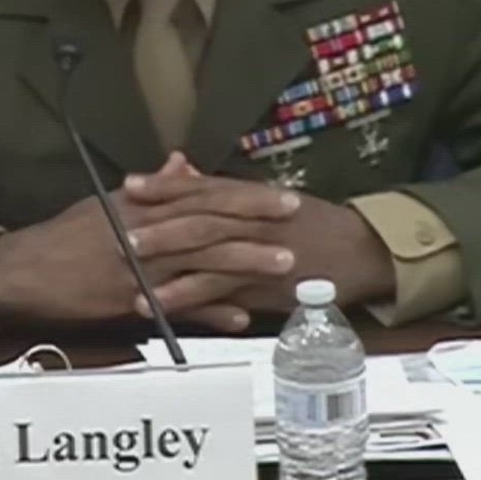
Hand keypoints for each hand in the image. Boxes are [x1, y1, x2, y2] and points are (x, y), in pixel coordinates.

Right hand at [0, 154, 293, 330]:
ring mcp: (139, 269)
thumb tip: (184, 164)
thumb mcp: (107, 203)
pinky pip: (178, 307)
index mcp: (140, 205)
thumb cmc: (65, 237)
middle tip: (294, 224)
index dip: (244, 195)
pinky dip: (211, 311)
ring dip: (243, 263)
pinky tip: (240, 317)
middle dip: (255, 223)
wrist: (23, 272)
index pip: (201, 193)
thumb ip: (153, 188)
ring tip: (282, 265)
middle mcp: (142, 232)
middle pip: (208, 223)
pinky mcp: (129, 302)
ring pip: (200, 262)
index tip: (280, 196)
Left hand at [123, 174, 395, 327]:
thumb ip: (231, 193)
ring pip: (204, 253)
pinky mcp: (265, 286)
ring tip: (127, 266)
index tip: (131, 184)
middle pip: (198, 216)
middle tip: (116, 224)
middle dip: (155, 221)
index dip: (166, 186)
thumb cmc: (320, 226)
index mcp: (255, 198)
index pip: (204, 187)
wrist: (364, 253)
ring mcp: (259, 253)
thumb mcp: (275, 202)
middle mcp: (254, 220)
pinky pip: (220, 291)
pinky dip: (188, 297)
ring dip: (164, 259)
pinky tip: (161, 303)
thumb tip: (191, 176)